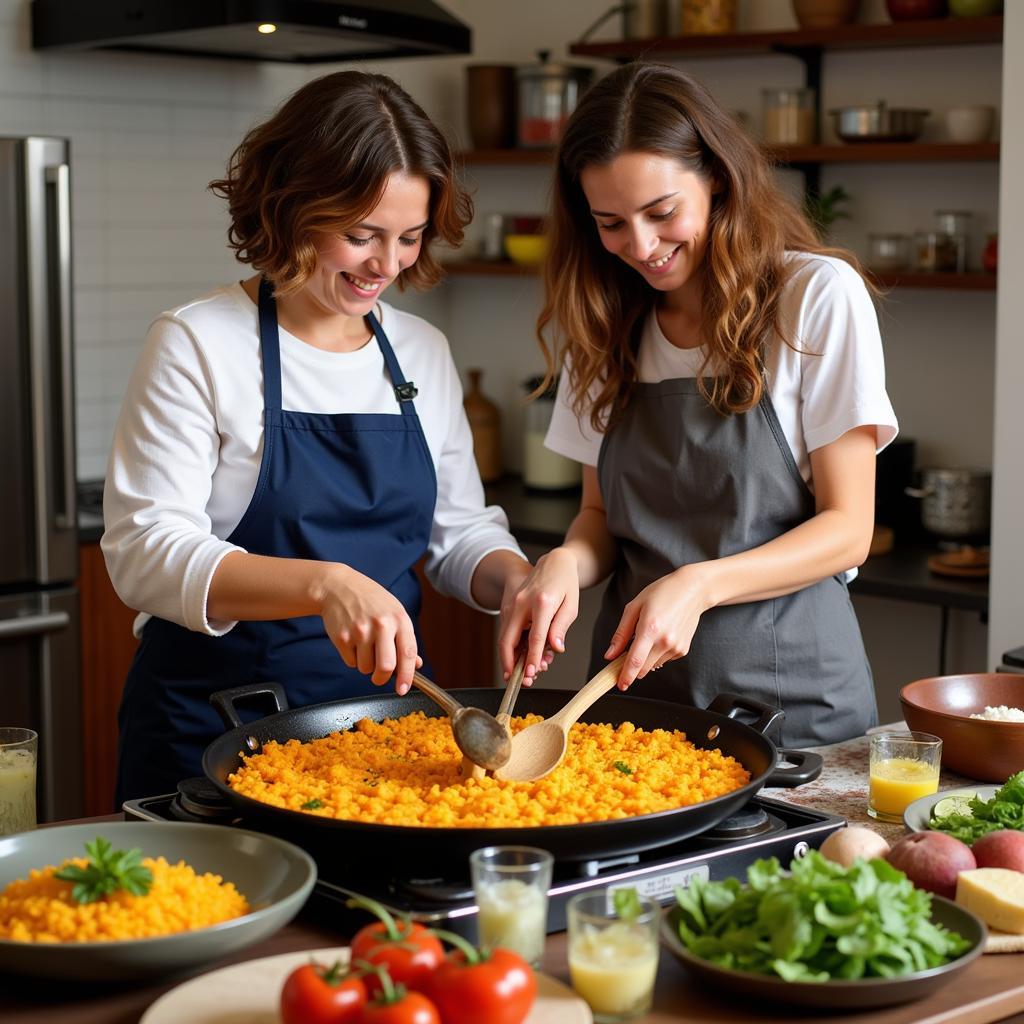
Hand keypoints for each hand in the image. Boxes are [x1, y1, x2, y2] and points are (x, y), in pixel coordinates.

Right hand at [316, 564, 419, 692]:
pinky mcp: (342, 638)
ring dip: (366, 665)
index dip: (407, 675)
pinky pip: (351, 663)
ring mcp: (360, 631)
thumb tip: (416, 664)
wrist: (338, 587)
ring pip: (366, 668)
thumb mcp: (394, 612)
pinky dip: (353, 658)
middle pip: (386, 667)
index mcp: (399, 619)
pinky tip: (353, 641)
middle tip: (379, 677)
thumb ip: (405, 639)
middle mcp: (381, 625)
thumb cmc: (370, 600)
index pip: (408, 653)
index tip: (403, 688)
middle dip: (382, 678)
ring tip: (364, 646)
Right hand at [497, 547, 579, 681]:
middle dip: (509, 663)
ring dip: (511, 657)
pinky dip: (513, 646)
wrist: (554, 562)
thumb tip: (555, 648)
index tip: (530, 674)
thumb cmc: (565, 583)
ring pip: (504, 637)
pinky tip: (524, 655)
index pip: (535, 637)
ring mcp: (512, 604)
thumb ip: (561, 627)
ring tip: (524, 670)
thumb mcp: (571, 605)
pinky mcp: (509, 606)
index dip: (531, 658)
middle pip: (507, 639)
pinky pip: (507, 631)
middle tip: (516, 681)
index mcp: (542, 602)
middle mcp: (522, 603)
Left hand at [605, 563, 713, 689]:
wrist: (693, 590)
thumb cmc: (662, 593)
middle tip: (626, 653)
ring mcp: (676, 647)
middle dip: (632, 668)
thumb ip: (621, 634)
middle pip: (643, 669)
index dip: (625, 676)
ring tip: (648, 635)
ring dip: (645, 659)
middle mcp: (665, 641)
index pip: (635, 661)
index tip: (619, 685)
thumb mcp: (634, 607)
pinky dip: (657, 654)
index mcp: (650, 628)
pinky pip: (663, 660)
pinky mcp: (683, 650)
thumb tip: (610, 655)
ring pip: (652, 665)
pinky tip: (661, 636)